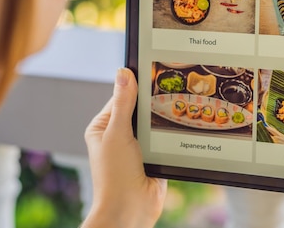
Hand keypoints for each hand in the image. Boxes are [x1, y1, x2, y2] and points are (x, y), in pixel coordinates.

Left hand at [83, 68, 166, 227]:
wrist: (130, 210)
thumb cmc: (114, 176)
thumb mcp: (117, 133)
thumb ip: (123, 103)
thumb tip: (124, 73)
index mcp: (103, 127)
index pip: (121, 97)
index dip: (135, 86)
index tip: (152, 74)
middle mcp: (119, 135)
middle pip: (140, 109)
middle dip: (152, 104)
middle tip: (169, 91)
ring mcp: (137, 146)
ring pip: (154, 123)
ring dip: (163, 120)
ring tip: (177, 108)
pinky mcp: (154, 156)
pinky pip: (165, 138)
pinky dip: (172, 135)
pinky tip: (181, 127)